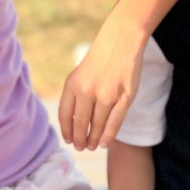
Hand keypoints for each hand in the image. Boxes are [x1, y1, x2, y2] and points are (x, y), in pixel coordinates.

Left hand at [58, 16, 144, 149]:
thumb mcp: (79, 75)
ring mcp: (107, 95)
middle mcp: (87, 90)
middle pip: (80, 123)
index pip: (65, 115)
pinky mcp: (124, 97)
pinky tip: (104, 143)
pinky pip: (115, 122)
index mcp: (72, 84)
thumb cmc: (99, 60)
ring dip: (94, 139)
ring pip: (98, 125)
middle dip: (79, 139)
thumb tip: (74, 124)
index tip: (68, 140)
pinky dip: (108, 135)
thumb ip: (76, 96)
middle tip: (80, 147)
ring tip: (92, 146)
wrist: (120, 41)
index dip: (66, 131)